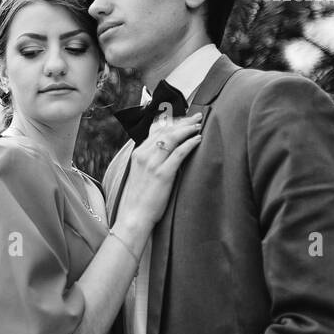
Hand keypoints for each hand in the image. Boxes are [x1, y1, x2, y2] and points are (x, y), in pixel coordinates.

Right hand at [117, 114, 202, 232]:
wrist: (133, 216)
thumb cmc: (138, 199)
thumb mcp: (140, 174)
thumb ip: (150, 160)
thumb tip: (164, 152)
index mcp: (138, 154)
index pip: (157, 131)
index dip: (173, 123)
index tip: (185, 119)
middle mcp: (143, 155)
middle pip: (166, 131)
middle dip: (183, 122)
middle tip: (197, 117)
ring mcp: (152, 164)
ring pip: (172, 138)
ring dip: (188, 130)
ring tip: (199, 126)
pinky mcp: (162, 174)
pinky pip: (179, 153)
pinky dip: (190, 143)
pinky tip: (198, 140)